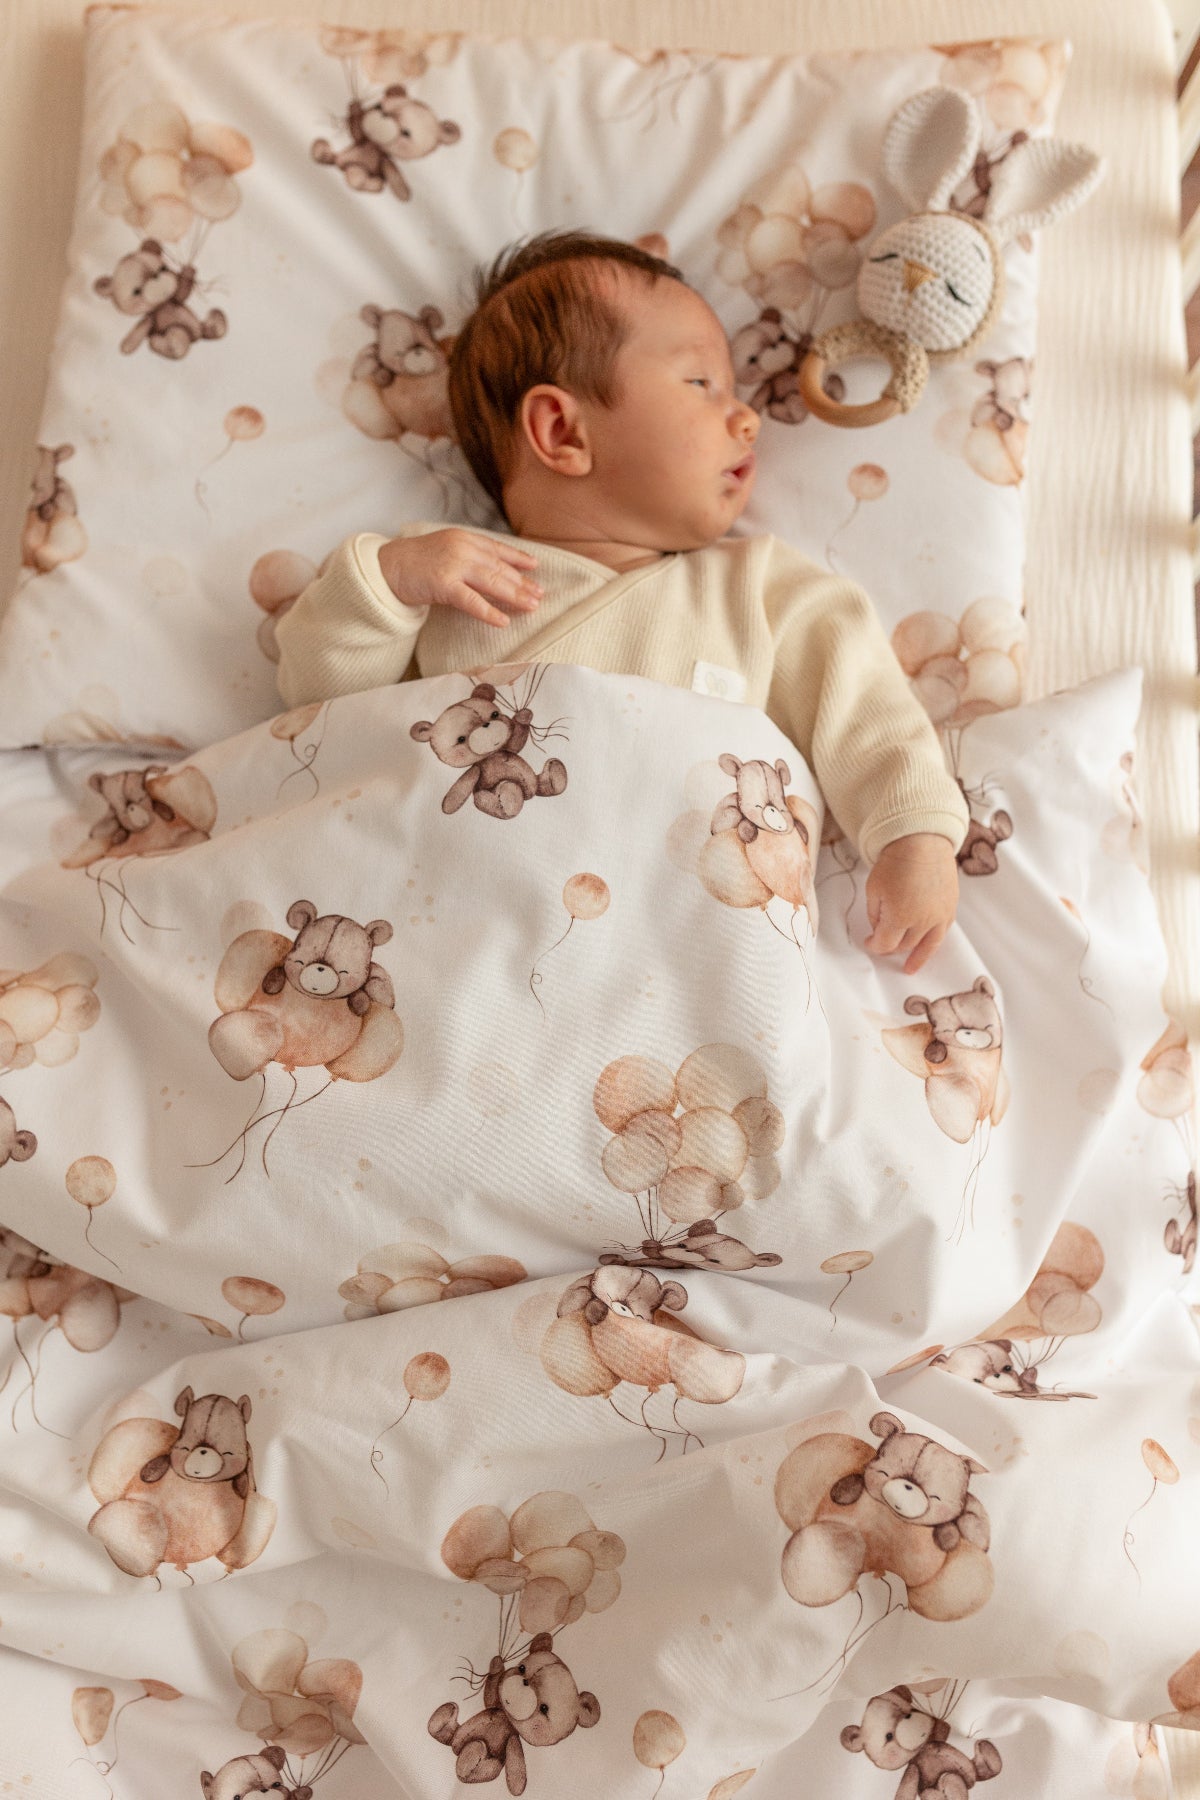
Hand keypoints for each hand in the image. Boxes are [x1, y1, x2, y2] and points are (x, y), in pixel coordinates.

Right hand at [376, 528, 542, 627]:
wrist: (385, 566)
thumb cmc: (415, 562)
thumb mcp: (445, 550)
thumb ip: (468, 556)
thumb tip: (493, 571)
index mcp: (465, 538)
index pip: (498, 549)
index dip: (519, 560)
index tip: (536, 569)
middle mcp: (462, 548)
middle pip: (500, 568)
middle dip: (522, 583)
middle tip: (540, 596)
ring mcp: (453, 565)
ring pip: (492, 582)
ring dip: (514, 596)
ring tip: (532, 607)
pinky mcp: (443, 584)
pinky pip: (472, 601)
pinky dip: (489, 612)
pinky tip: (503, 622)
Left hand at [863, 833, 958, 974]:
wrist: (922, 841)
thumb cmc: (894, 862)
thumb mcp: (874, 889)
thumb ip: (875, 914)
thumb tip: (880, 930)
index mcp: (898, 917)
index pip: (884, 944)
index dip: (874, 946)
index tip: (869, 942)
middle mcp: (921, 921)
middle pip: (903, 945)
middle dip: (891, 947)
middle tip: (883, 943)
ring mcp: (939, 916)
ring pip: (926, 945)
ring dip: (915, 957)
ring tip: (910, 968)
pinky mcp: (950, 909)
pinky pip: (942, 933)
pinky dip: (933, 944)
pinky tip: (927, 950)